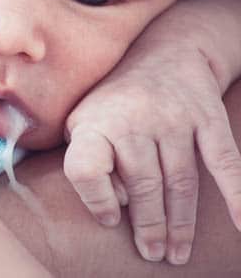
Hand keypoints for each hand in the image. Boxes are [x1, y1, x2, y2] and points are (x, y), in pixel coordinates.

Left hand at [64, 23, 240, 265]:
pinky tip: (240, 223)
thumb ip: (88, 161)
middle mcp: (133, 119)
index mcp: (96, 124)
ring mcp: (173, 119)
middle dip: (150, 226)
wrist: (165, 55)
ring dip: (181, 222)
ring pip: (180, 182)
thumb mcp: (85, 124)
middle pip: (143, 184)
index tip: (111, 221)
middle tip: (154, 255)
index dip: (96, 199)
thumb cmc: (115, 104)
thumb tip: (112, 206)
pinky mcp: (207, 119)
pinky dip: (235, 194)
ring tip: (177, 252)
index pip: (86, 168)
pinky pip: (224, 162)